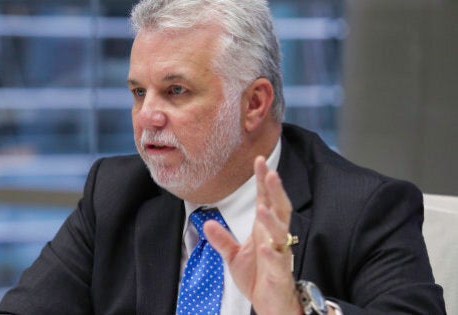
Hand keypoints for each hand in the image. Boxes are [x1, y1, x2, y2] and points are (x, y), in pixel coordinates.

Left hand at [203, 156, 301, 314]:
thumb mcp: (234, 256)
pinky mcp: (280, 273)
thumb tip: (207, 222)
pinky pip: (278, 261)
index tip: (259, 160)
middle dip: (275, 191)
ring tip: (263, 208)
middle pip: (279, 209)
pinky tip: (264, 246)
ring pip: (280, 233)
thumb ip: (222, 239)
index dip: (263, 181)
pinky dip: (271, 254)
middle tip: (270, 172)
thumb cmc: (258, 277)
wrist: (272, 304)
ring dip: (271, 220)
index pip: (265, 200)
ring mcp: (279, 254)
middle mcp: (274, 238)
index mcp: (264, 230)